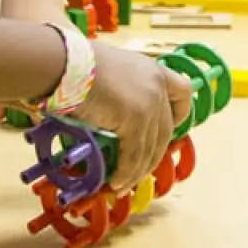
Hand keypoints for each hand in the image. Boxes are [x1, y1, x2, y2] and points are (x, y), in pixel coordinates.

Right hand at [71, 43, 193, 190]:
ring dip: (138, 171)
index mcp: (153, 70)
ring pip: (151, 148)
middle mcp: (157, 86)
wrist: (64, 62)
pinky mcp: (135, 120)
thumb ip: (122, 89)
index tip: (172, 127)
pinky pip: (134, 155)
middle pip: (166, 129)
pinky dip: (126, 173)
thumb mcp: (111, 70)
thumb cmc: (76, 63)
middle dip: (153, 153)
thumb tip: (114, 114)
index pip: (183, 92)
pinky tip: (117, 182)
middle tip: (139, 168)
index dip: (179, 113)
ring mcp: (149, 103)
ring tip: (123, 184)